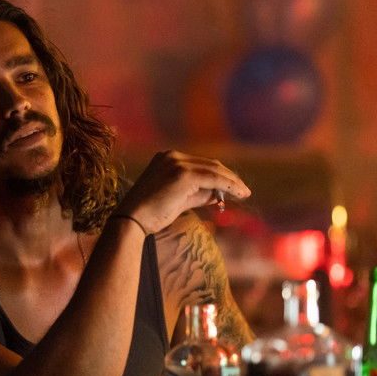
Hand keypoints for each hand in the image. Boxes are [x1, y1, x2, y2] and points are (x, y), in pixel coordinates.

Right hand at [116, 150, 250, 232]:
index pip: (201, 164)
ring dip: (232, 182)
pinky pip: (214, 179)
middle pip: (210, 164)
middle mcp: (173, 156)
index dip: (220, 175)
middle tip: (243, 191)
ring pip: (214, 170)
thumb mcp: (178, 199)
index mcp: (167, 158)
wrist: (132, 219)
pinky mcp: (184, 174)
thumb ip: (199, 194)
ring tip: (244, 194)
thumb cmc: (151, 213)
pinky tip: (238, 194)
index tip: (233, 187)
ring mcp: (178, 163)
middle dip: (229, 178)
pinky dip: (228, 186)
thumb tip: (219, 194)